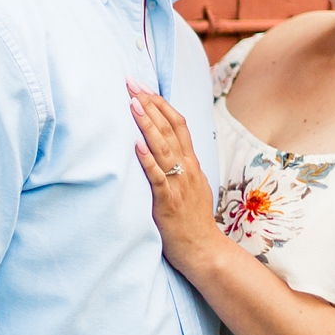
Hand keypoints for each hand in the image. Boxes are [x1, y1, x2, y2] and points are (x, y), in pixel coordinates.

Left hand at [130, 88, 225, 271]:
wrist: (203, 250)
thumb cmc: (192, 219)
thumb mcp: (191, 184)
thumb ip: (181, 164)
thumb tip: (165, 145)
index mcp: (191, 162)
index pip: (178, 123)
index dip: (160, 102)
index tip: (143, 86)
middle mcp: (187, 168)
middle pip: (169, 128)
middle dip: (149, 104)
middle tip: (131, 84)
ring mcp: (179, 185)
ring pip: (163, 148)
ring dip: (147, 125)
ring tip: (133, 104)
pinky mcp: (168, 202)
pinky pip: (158, 178)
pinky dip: (147, 161)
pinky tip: (136, 146)